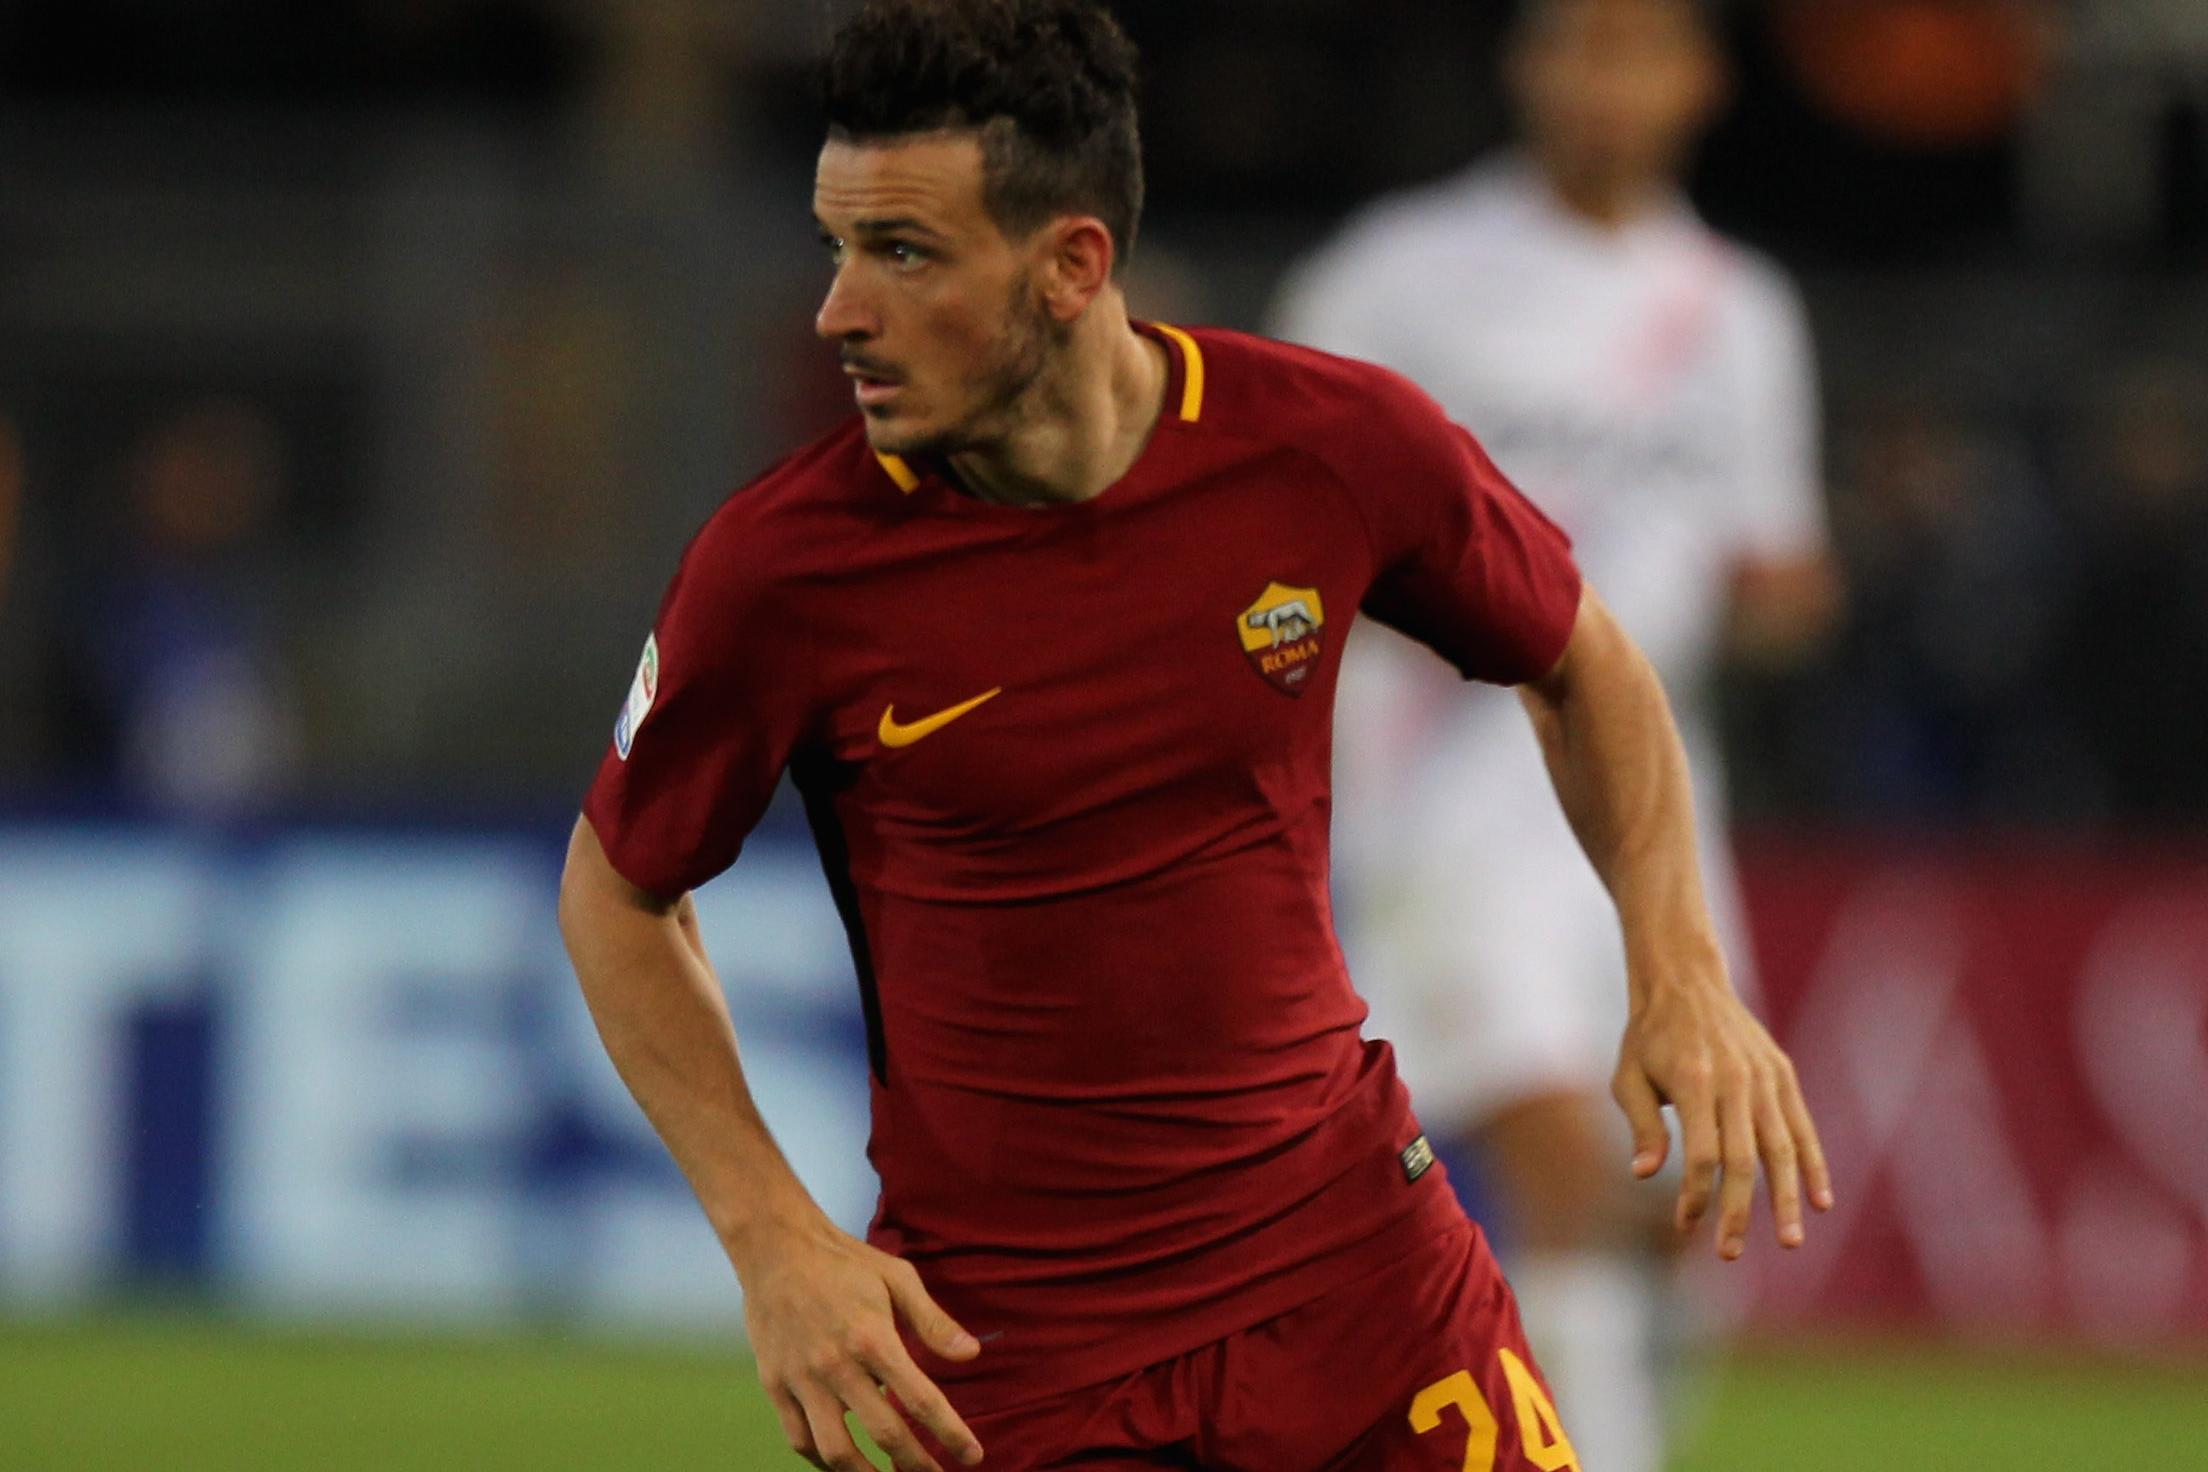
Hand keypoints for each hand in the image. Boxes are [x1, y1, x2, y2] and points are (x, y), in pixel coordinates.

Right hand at [730, 1212, 984, 1470]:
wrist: (776, 1247)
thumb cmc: (844, 1262)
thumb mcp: (897, 1278)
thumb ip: (933, 1321)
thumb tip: (972, 1355)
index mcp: (872, 1337)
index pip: (921, 1400)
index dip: (950, 1434)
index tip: (972, 1456)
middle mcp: (836, 1365)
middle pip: (884, 1435)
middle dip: (917, 1465)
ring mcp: (801, 1379)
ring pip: (836, 1451)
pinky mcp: (775, 1385)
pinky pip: (799, 1439)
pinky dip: (823, 1460)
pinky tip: (845, 1462)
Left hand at [1612, 961, 1833, 1260]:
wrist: (1686, 981)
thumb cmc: (1649, 1036)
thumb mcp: (1628, 1076)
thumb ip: (1641, 1125)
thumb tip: (1644, 1175)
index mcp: (1694, 1082)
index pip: (1701, 1154)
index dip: (1695, 1194)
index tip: (1685, 1224)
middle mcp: (1735, 1082)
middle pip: (1744, 1160)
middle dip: (1738, 1211)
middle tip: (1729, 1253)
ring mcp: (1765, 1078)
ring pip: (1781, 1149)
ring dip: (1787, 1199)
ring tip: (1790, 1242)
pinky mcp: (1782, 1075)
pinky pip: (1802, 1127)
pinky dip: (1814, 1164)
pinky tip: (1820, 1201)